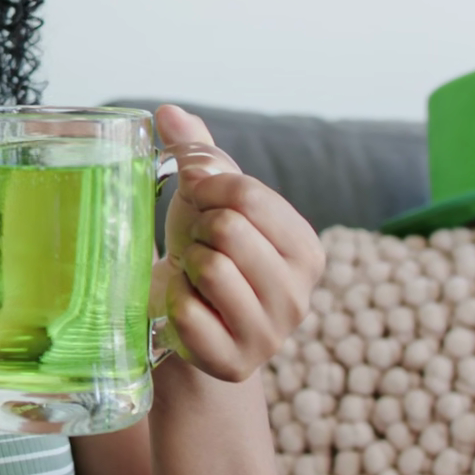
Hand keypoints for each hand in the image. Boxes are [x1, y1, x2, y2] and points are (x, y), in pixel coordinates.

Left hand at [151, 105, 323, 382]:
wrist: (184, 322)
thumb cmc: (202, 252)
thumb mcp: (206, 200)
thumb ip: (197, 152)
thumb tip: (168, 112)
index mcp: (306, 248)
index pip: (246, 193)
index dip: (207, 189)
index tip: (202, 204)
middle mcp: (300, 295)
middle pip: (229, 229)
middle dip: (198, 230)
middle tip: (199, 249)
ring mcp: (270, 335)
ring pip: (210, 269)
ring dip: (186, 266)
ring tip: (194, 278)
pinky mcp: (233, 362)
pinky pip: (186, 312)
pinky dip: (173, 303)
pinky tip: (184, 308)